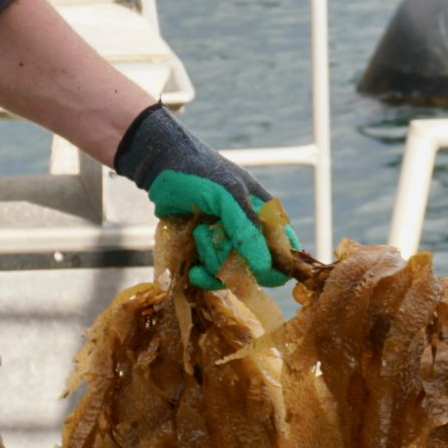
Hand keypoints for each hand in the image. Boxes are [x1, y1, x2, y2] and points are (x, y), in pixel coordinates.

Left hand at [113, 105, 285, 289]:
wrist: (161, 169)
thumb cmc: (200, 174)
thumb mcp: (228, 196)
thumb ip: (247, 229)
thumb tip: (263, 267)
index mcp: (268, 217)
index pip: (286, 254)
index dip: (273, 266)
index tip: (250, 265)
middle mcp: (253, 234)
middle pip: (257, 271)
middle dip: (235, 261)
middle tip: (213, 235)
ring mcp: (229, 246)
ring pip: (233, 277)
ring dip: (213, 260)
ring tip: (197, 233)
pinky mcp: (208, 254)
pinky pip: (214, 279)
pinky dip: (204, 277)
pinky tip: (193, 271)